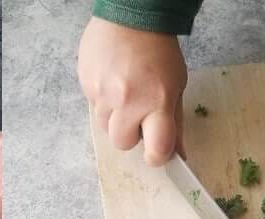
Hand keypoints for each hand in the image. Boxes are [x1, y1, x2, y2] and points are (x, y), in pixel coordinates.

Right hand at [77, 17, 186, 164]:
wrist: (130, 17)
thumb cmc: (158, 52)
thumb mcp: (175, 86)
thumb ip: (174, 122)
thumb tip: (178, 155)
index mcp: (157, 101)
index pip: (156, 149)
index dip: (156, 156)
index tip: (157, 150)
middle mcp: (128, 101)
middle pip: (122, 143)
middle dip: (130, 133)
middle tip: (137, 114)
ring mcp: (103, 93)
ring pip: (104, 127)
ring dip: (114, 116)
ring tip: (123, 92)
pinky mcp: (86, 84)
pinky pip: (93, 106)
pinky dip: (102, 99)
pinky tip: (111, 81)